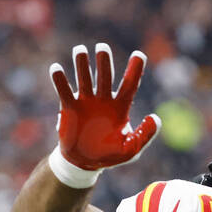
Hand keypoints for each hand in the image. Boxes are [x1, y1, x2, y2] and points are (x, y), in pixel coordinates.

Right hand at [48, 43, 160, 183]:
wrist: (85, 163)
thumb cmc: (110, 154)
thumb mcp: (132, 149)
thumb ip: (145, 135)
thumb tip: (155, 118)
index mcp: (121, 107)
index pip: (129, 84)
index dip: (135, 70)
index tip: (139, 54)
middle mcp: (103, 100)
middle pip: (105, 76)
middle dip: (104, 62)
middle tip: (102, 48)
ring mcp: (86, 101)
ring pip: (84, 78)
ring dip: (82, 64)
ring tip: (80, 50)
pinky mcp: (70, 107)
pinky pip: (64, 91)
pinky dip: (60, 80)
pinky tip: (56, 69)